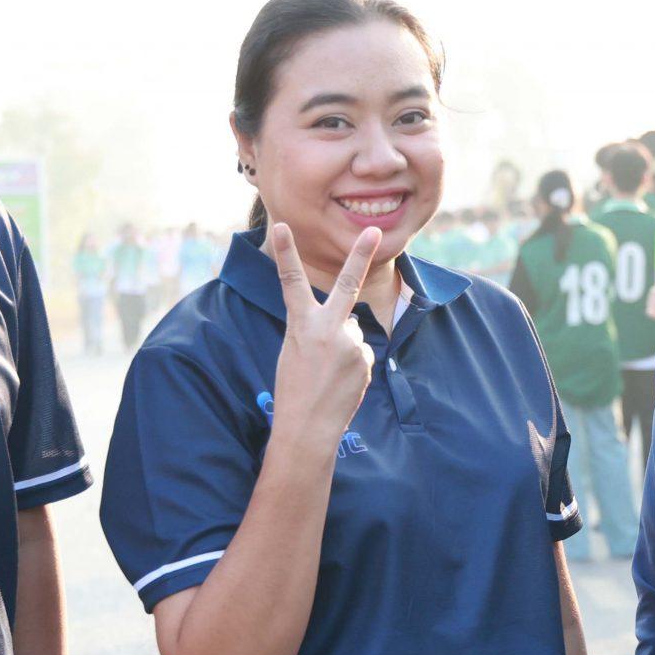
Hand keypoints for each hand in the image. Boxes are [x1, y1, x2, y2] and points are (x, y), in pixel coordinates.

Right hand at [266, 223, 378, 448]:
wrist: (308, 428)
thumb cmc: (294, 390)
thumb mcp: (295, 352)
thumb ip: (321, 330)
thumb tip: (351, 324)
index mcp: (300, 325)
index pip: (291, 282)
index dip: (285, 253)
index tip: (280, 226)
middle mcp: (328, 328)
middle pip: (346, 284)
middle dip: (360, 255)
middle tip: (374, 231)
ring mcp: (351, 343)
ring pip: (351, 333)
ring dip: (343, 348)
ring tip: (327, 374)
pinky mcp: (366, 359)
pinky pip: (360, 353)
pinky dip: (352, 365)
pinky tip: (339, 382)